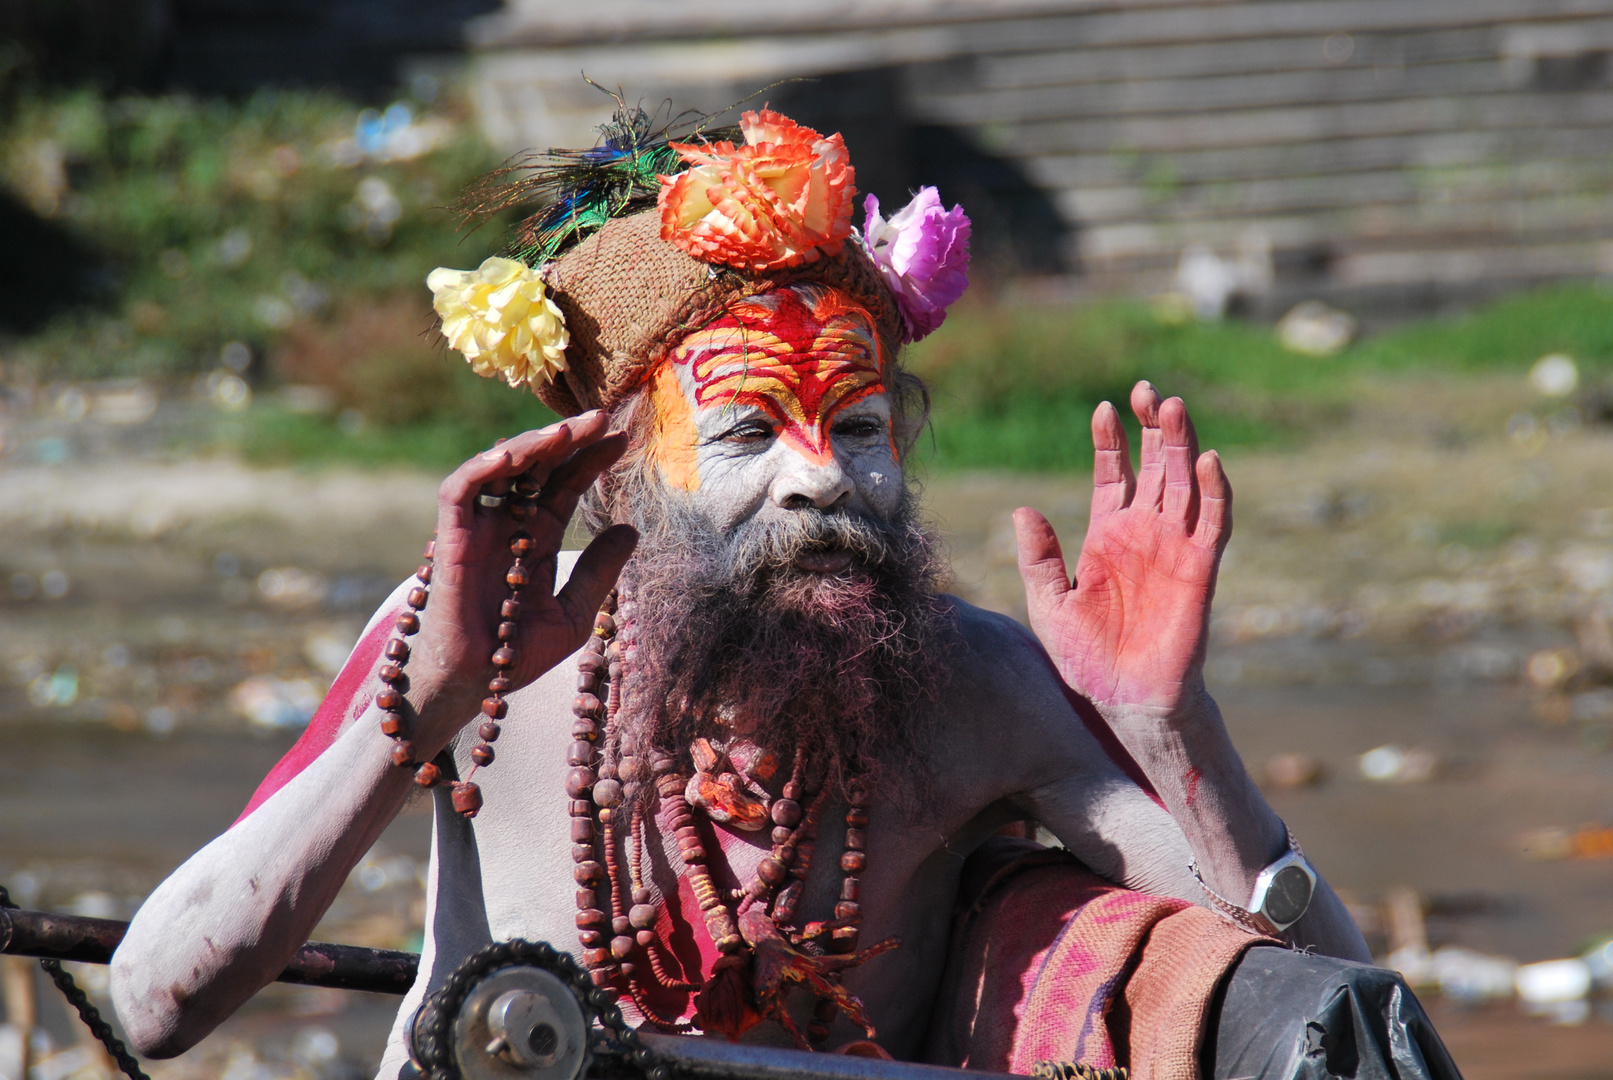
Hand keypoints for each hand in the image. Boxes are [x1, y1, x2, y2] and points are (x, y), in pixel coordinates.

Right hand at [406, 412, 637, 745]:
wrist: (472, 688)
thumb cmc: (515, 657)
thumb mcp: (574, 613)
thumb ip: (599, 572)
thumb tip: (632, 529)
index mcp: (534, 539)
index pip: (564, 486)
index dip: (591, 461)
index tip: (625, 440)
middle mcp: (505, 526)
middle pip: (536, 468)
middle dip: (568, 439)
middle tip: (603, 417)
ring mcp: (477, 529)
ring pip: (499, 468)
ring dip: (532, 444)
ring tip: (568, 430)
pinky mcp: (449, 538)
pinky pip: (460, 491)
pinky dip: (483, 468)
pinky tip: (514, 453)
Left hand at [1013, 382, 1230, 718]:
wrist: (1123, 698)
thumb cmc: (1085, 656)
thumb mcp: (1049, 603)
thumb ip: (1039, 557)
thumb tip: (1022, 509)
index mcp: (1107, 532)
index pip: (1114, 471)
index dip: (1111, 440)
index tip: (1104, 408)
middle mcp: (1145, 531)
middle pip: (1155, 465)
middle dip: (1153, 426)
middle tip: (1147, 391)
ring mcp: (1175, 546)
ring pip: (1185, 482)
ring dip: (1183, 444)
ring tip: (1173, 407)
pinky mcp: (1200, 568)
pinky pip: (1213, 522)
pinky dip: (1214, 490)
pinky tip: (1207, 458)